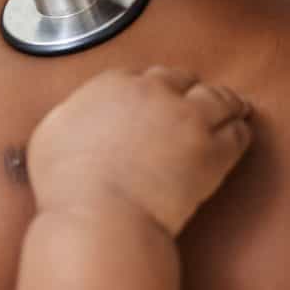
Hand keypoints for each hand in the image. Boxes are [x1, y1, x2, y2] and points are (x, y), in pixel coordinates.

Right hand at [28, 67, 252, 236]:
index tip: (152, 98)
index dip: (149, 87)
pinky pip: (238, 132)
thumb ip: (72, 113)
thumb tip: (80, 114)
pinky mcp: (214, 151)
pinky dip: (239, 131)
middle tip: (192, 99)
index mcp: (112, 85)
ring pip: (219, 97)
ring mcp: (189, 119)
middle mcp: (154, 93)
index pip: (141, 74)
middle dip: (186, 89)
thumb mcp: (50, 133)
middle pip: (181, 78)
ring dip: (225, 102)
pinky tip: (239, 134)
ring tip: (232, 108)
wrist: (100, 215)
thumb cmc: (68, 184)